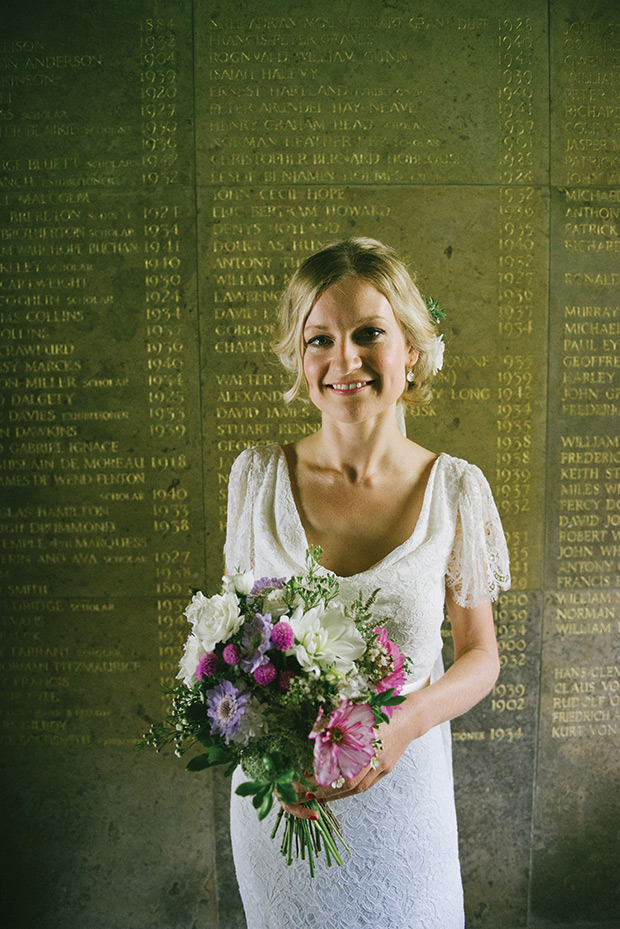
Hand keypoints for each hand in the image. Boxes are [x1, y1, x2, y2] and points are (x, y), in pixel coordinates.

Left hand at [280, 691, 423, 817]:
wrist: (410, 716)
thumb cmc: (382, 709)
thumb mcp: (359, 712)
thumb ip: (340, 723)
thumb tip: (316, 731)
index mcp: (367, 743)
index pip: (342, 768)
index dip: (324, 777)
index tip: (308, 779)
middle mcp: (375, 758)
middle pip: (350, 784)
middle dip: (328, 792)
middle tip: (310, 793)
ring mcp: (383, 765)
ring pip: (359, 788)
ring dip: (339, 794)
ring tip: (321, 795)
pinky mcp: (387, 768)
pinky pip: (368, 784)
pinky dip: (353, 789)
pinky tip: (340, 789)